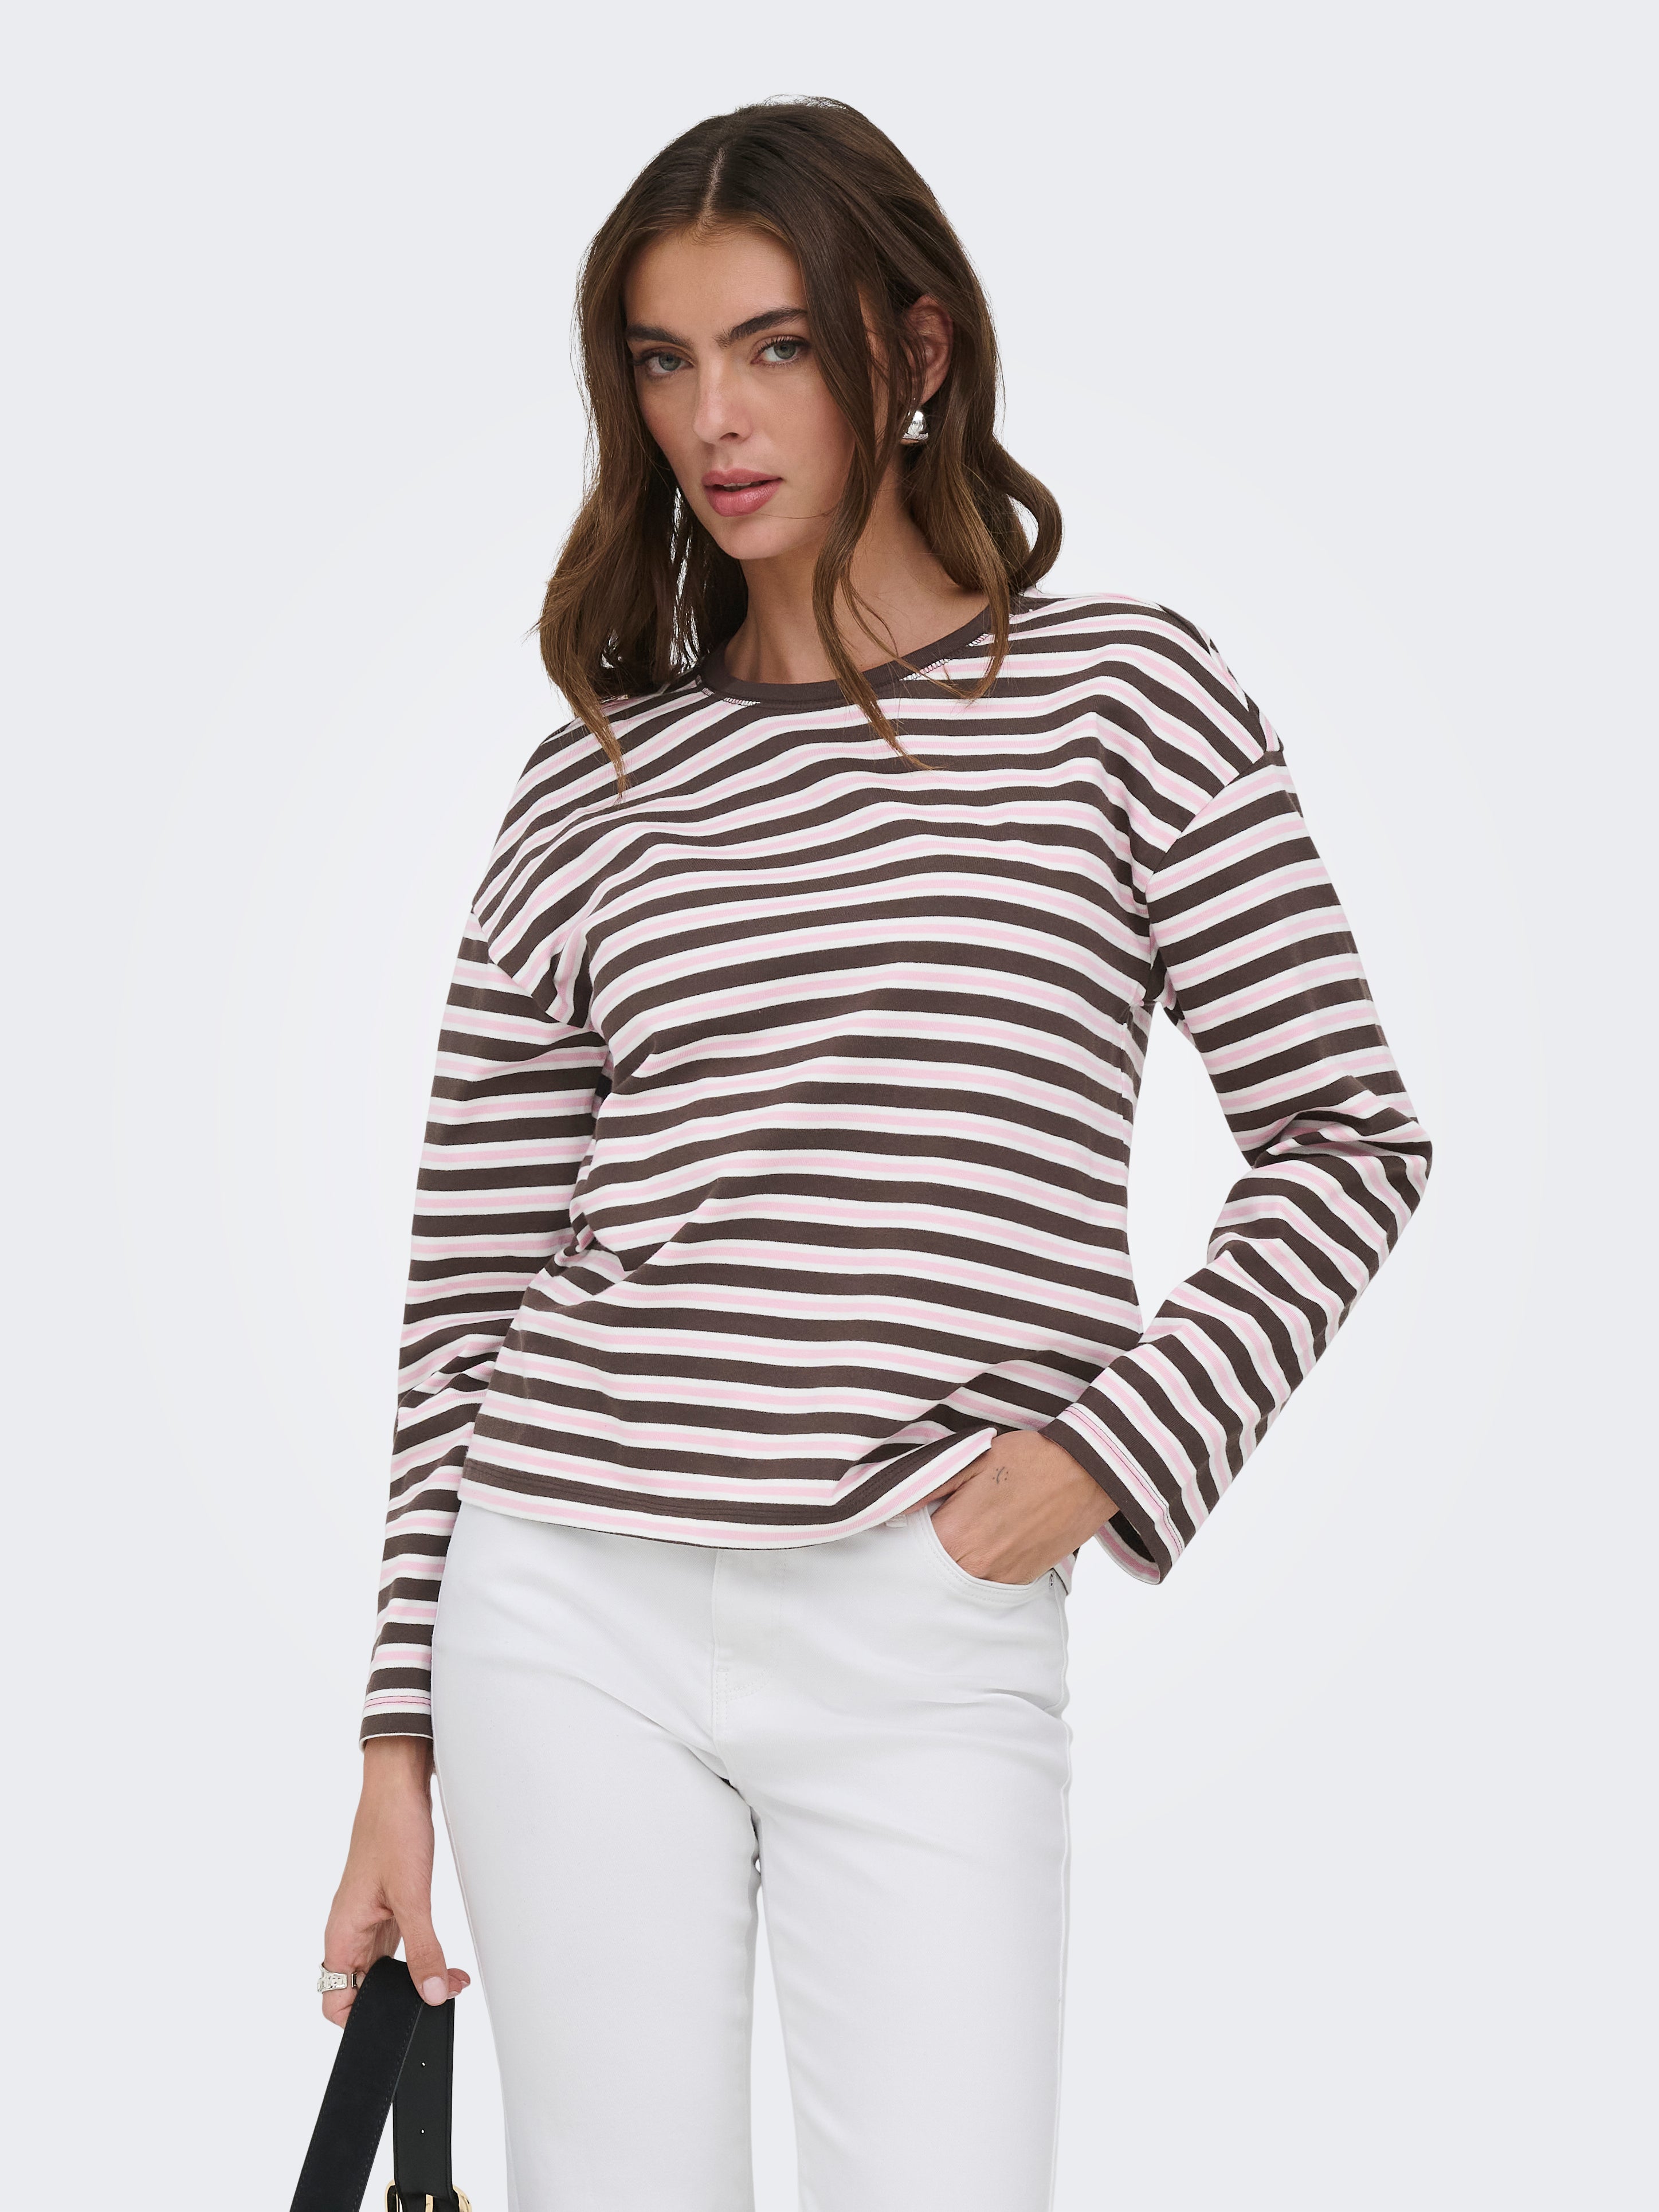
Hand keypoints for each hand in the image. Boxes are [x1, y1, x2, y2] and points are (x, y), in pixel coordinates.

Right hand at [320, 1735, 470, 2026]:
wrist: (399, 1787)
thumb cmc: (392, 1830)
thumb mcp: (412, 1897)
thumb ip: (423, 1950)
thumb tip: (432, 1994)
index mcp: (340, 1935)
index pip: (334, 2003)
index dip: (361, 2021)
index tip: (399, 2021)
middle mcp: (349, 1932)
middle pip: (363, 1991)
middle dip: (400, 2000)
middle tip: (442, 1991)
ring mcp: (367, 1921)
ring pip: (383, 1970)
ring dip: (415, 1977)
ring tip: (451, 1976)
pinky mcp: (386, 1908)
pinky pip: (397, 1946)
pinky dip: (419, 1956)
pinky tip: (443, 1956)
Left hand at [925, 1431, 1115, 1583]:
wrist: (1088, 1473)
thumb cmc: (1030, 1460)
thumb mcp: (972, 1461)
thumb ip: (930, 1489)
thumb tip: (894, 1510)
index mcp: (956, 1535)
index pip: (912, 1549)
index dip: (908, 1533)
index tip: (911, 1520)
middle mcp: (976, 1566)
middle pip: (934, 1569)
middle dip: (932, 1549)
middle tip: (943, 1521)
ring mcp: (1002, 1578)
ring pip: (962, 1579)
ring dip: (959, 1560)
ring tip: (971, 1529)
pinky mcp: (1024, 1580)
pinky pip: (990, 1582)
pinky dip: (984, 1567)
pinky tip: (991, 1540)